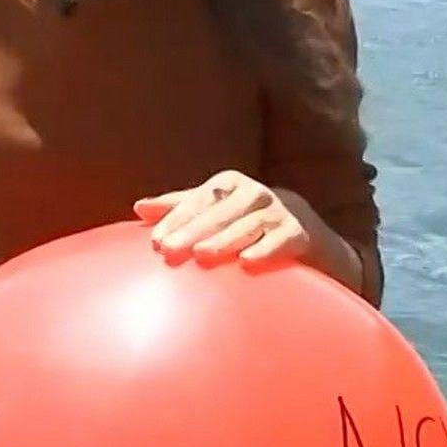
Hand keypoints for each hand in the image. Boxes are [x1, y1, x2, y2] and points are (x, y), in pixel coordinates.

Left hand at [134, 169, 350, 276]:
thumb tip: (138, 207)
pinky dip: (266, 249)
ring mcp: (280, 210)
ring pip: (248, 224)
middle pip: (219, 212)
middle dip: (193, 230)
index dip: (176, 219)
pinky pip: (282, 240)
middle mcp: (255, 193)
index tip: (156, 242)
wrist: (308, 234)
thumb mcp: (216, 211)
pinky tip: (247, 262)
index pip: (198, 200)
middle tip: (169, 250)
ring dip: (225, 239)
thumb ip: (180, 208)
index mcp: (230, 184)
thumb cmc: (248, 221)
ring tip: (202, 254)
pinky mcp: (301, 232)